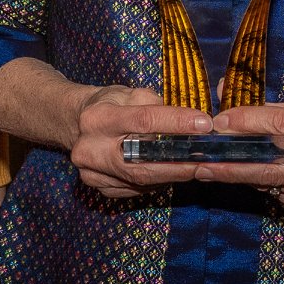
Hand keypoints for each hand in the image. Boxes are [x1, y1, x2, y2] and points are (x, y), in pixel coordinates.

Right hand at [69, 84, 210, 199]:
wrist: (77, 124)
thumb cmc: (109, 104)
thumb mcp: (128, 93)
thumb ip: (155, 105)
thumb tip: (188, 122)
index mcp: (97, 118)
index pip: (143, 121)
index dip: (176, 123)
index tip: (203, 124)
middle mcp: (90, 150)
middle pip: (142, 163)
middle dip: (178, 163)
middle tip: (206, 159)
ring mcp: (93, 174)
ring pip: (142, 181)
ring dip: (173, 175)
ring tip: (196, 165)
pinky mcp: (101, 189)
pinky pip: (137, 189)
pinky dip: (158, 181)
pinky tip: (172, 173)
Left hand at [198, 102, 283, 208]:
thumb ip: (265, 107)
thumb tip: (222, 90)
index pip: (282, 124)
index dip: (248, 123)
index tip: (220, 123)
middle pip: (271, 168)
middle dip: (233, 168)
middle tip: (203, 166)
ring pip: (269, 184)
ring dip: (239, 176)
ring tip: (212, 169)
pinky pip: (276, 194)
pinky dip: (258, 184)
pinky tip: (247, 175)